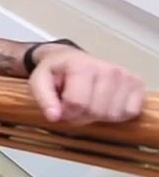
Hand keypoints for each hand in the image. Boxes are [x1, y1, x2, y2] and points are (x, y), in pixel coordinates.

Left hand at [28, 45, 146, 124]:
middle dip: (81, 116)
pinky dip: (116, 114)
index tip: (60, 107)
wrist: (70, 59)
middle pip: (97, 111)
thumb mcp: (39, 81)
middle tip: (73, 106)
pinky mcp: (137, 84)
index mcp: (82, 66)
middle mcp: (108, 69)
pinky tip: (104, 103)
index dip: (66, 113)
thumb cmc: (56, 72)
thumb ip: (44, 99)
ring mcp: (125, 76)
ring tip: (88, 103)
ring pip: (114, 115)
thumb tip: (54, 117)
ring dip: (98, 116)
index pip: (78, 104)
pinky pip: (130, 112)